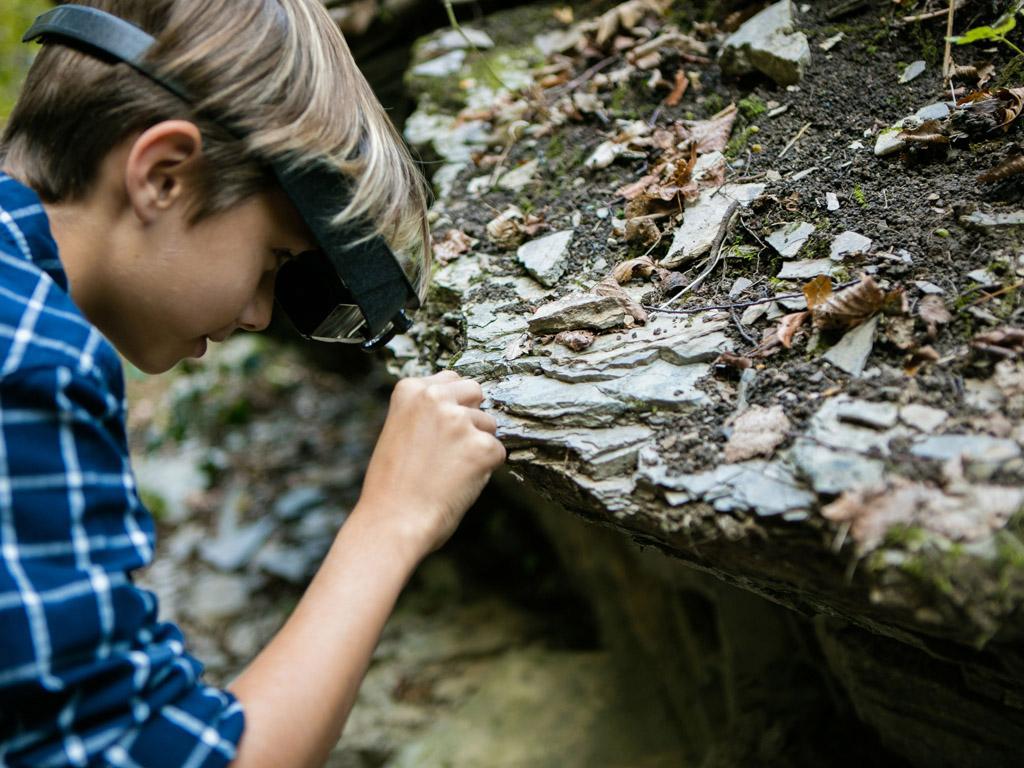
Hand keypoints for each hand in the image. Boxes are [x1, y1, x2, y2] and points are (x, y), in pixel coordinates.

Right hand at [356, 371, 505, 556]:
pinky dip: (485, 469)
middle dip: (471, 417)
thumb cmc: (392, 485)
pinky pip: (498, 452)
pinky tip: (459, 483)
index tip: (441, 428)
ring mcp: (460, 421)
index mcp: (410, 389)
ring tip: (448, 471)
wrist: (392, 522)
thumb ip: (425, 412)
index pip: (451, 379)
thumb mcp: (399, 431)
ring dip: (478, 445)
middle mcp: (436, 397)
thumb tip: (461, 407)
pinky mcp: (482, 447)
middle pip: (476, 392)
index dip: (452, 405)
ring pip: (489, 425)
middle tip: (450, 449)